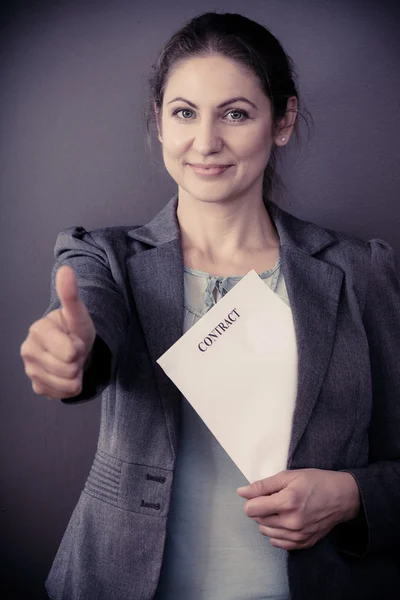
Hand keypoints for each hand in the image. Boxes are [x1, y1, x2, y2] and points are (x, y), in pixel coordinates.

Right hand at [20, 265, 95, 398]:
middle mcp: (28, 350)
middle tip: (75, 351)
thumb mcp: (78, 314)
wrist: (74, 347)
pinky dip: (70, 387)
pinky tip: (66, 374)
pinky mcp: (37, 386)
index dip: (80, 347)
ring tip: (72, 361)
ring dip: (76, 375)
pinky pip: (61, 394)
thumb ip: (71, 295)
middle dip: (79, 361)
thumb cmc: (75, 329)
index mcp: (38, 330)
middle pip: (69, 369)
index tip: (75, 339)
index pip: (70, 352)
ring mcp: (31, 370)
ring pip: (67, 383)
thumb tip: (66, 269)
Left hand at [237, 468, 359, 549]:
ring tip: (281, 509)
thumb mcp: (289, 476)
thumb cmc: (316, 482)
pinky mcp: (303, 544)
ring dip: (267, 520)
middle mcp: (292, 522)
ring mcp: (298, 536)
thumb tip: (241, 492)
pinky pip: (278, 543)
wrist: (342, 497)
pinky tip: (285, 521)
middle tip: (275, 498)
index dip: (252, 499)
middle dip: (261, 508)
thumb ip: (263, 485)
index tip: (261, 494)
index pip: (251, 509)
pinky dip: (277, 532)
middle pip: (258, 520)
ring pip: (266, 532)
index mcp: (287, 502)